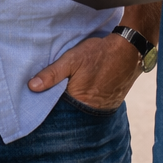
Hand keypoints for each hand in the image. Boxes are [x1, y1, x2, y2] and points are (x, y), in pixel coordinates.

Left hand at [26, 34, 140, 109]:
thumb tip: (32, 87)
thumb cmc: (99, 54)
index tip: (38, 100)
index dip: (48, 104)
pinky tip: (83, 91)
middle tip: (51, 96)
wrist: (130, 49)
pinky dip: (87, 100)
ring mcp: (104, 108)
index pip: (58, 110)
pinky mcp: (111, 103)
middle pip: (70, 112)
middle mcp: (92, 110)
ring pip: (82, 109)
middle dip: (61, 106)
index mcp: (79, 101)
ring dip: (75, 103)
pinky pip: (94, 106)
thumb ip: (52, 74)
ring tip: (68, 93)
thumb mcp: (72, 59)